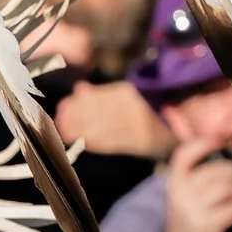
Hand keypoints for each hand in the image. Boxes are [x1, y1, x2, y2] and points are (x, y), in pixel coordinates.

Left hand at [55, 79, 174, 160]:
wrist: (172, 131)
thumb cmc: (142, 113)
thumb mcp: (123, 97)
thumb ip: (101, 94)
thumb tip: (79, 87)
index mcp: (126, 91)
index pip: (96, 96)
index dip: (77, 103)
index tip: (62, 108)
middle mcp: (133, 105)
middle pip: (98, 111)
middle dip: (76, 117)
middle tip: (59, 123)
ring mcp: (138, 123)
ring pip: (104, 127)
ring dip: (82, 131)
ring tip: (66, 134)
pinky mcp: (141, 141)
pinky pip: (114, 142)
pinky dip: (97, 143)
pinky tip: (84, 143)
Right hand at [161, 139, 231, 231]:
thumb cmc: (192, 219)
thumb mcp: (185, 196)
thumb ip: (198, 177)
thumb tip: (227, 150)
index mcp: (174, 184)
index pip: (183, 156)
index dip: (202, 145)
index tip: (219, 142)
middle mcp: (180, 195)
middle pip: (213, 171)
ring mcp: (193, 211)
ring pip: (226, 188)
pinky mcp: (208, 226)